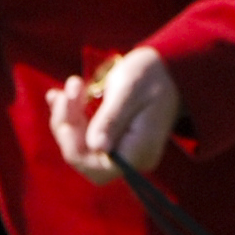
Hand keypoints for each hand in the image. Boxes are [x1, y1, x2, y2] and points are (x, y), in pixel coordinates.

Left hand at [48, 47, 182, 184]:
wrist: (168, 68)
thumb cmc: (151, 74)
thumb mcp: (128, 90)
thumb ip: (112, 119)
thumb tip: (96, 146)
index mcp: (139, 152)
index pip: (94, 166)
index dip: (71, 141)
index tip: (68, 102)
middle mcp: (132, 159)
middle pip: (84, 158)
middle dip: (67, 125)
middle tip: (69, 90)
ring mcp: (124, 152)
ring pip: (81, 147)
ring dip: (68, 117)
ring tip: (73, 85)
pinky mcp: (117, 141)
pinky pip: (86, 138)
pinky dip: (72, 117)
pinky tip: (67, 95)